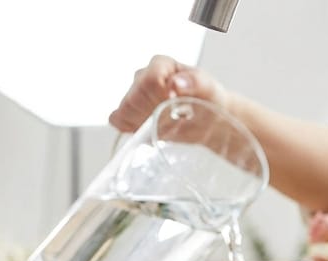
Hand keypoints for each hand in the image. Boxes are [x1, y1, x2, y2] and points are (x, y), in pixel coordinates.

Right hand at [110, 55, 228, 133]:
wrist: (207, 119)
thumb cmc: (207, 99)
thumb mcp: (209, 89)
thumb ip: (195, 82)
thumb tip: (176, 83)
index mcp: (161, 64)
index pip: (148, 80)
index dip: (160, 97)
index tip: (174, 104)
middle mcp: (143, 76)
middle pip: (134, 97)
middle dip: (153, 113)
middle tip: (173, 116)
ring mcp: (133, 94)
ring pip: (124, 110)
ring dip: (145, 123)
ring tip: (165, 122)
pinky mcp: (128, 112)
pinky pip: (117, 120)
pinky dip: (132, 129)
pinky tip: (151, 128)